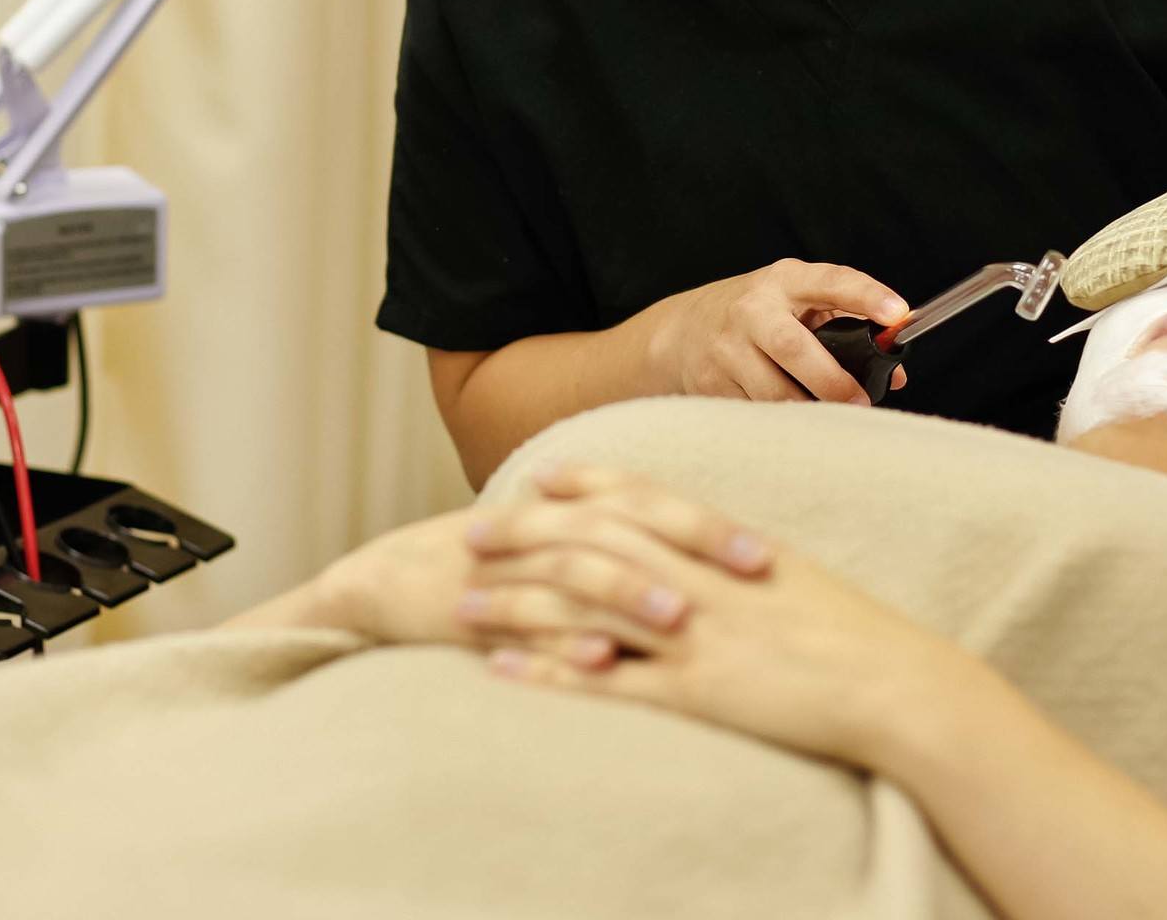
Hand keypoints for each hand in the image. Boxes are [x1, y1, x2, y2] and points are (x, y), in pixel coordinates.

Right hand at [308, 469, 772, 651]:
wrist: (393, 579)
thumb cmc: (501, 570)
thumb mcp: (566, 547)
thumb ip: (629, 547)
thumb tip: (715, 567)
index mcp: (581, 512)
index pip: (660, 506)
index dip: (714, 525)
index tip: (773, 552)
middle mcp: (555, 530)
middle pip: (635, 525)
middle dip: (695, 546)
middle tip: (757, 570)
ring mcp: (517, 571)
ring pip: (583, 574)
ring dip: (633, 593)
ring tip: (684, 616)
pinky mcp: (480, 613)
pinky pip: (528, 628)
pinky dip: (566, 642)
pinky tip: (603, 658)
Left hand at [460, 464, 961, 768]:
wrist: (895, 680)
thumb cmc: (856, 631)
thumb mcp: (798, 575)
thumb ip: (746, 561)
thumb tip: (718, 552)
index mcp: (726, 542)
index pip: (641, 496)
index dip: (585, 482)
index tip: (540, 474)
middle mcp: (697, 578)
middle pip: (591, 542)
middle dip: (525, 535)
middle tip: (472, 530)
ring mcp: (691, 633)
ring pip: (581, 605)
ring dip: (515, 602)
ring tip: (461, 603)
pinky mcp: (690, 692)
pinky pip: (600, 681)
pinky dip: (543, 673)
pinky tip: (500, 670)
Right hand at [655, 257, 909, 404]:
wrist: (682, 330)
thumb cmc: (758, 314)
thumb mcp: (797, 302)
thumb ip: (846, 327)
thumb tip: (895, 373)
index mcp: (785, 282)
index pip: (831, 282)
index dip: (866, 295)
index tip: (898, 313)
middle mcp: (753, 310)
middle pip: (794, 348)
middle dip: (832, 380)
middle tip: (861, 402)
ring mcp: (727, 348)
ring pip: (774, 392)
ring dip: (808, 411)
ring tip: (831, 418)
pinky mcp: (711, 383)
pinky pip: (756, 412)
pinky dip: (781, 422)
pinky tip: (793, 422)